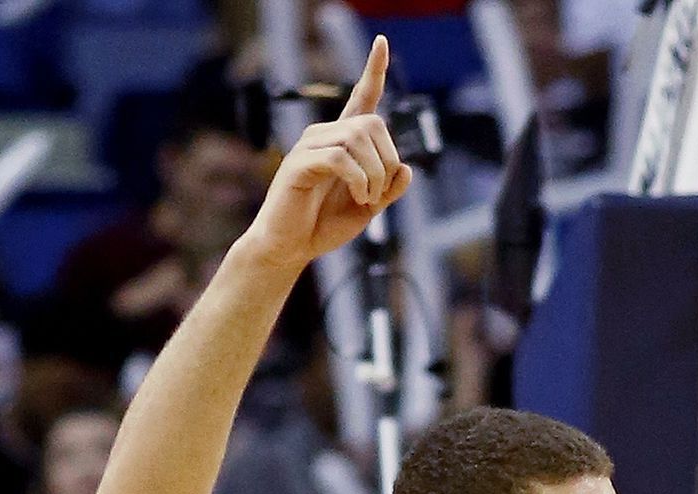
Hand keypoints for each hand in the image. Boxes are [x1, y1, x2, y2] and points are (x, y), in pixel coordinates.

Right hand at [241, 36, 412, 273]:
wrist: (290, 247)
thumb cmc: (323, 225)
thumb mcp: (367, 209)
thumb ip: (388, 190)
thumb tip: (406, 168)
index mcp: (342, 142)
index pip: (360, 98)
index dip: (373, 71)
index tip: (382, 42)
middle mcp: (325, 136)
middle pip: (372, 123)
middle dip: (386, 160)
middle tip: (379, 193)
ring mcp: (310, 146)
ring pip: (357, 138)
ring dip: (374, 174)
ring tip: (365, 198)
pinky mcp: (300, 163)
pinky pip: (340, 157)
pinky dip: (358, 179)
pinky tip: (357, 196)